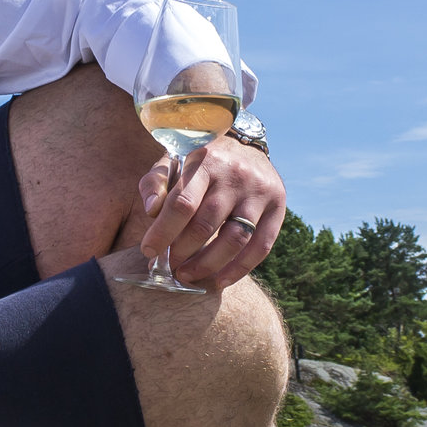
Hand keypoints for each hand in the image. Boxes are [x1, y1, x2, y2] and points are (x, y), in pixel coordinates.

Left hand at [136, 135, 286, 290]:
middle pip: (206, 225)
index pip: (182, 204)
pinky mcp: (278, 207)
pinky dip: (240, 269)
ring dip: (207, 265)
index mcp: (205, 162)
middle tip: (168, 265)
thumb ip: (156, 183)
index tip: (149, 251)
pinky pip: (261, 247)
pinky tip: (219, 281)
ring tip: (187, 275)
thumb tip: (150, 211)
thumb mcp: (173, 160)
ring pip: (234, 240)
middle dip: (182, 251)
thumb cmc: (200, 162)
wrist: (245, 146)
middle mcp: (235, 176)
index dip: (163, 232)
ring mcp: (259, 193)